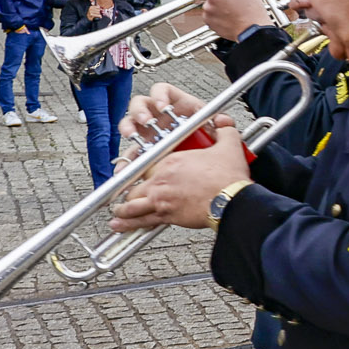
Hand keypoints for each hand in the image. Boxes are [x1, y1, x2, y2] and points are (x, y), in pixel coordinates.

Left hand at [106, 124, 250, 231]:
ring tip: (117, 214)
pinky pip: (141, 221)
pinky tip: (119, 227)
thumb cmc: (228, 178)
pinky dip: (128, 225)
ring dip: (122, 210)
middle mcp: (160, 181)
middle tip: (128, 195)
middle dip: (129, 192)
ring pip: (131, 206)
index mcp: (171, 162)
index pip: (147, 165)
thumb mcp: (229, 147)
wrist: (232, 200)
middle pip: (134, 186)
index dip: (143, 170)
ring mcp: (161, 199)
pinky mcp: (166, 216)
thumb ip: (225, 131)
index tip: (143, 174)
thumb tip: (224, 122)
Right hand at [121, 82, 228, 147]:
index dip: (160, 95)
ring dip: (129, 127)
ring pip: (130, 122)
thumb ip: (221, 121)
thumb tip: (224, 121)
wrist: (201, 157)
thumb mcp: (212, 124)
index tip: (163, 106)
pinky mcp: (142, 147)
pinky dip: (127, 157)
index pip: (162, 90)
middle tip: (146, 121)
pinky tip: (128, 163)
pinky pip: (131, 150)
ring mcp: (148, 130)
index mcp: (175, 103)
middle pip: (140, 103)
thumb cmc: (202, 131)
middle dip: (140, 110)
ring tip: (132, 136)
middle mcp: (158, 114)